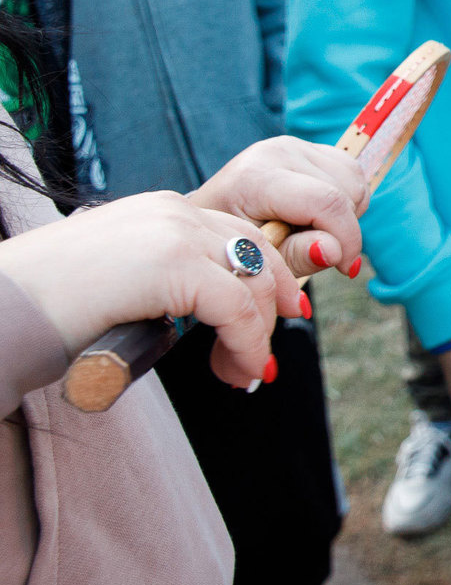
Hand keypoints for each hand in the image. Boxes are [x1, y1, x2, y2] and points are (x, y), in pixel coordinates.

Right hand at [0, 193, 302, 386]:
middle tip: (260, 359)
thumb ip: (165, 282)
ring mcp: (172, 233)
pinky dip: (247, 344)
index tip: (271, 322)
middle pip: (256, 253)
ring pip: (253, 282)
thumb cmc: (45, 310)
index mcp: (159, 210)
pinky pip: (236, 308)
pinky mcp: (171, 265)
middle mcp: (171, 211)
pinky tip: (239, 371)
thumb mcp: (122, 282)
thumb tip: (209, 312)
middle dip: (269, 308)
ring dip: (258, 334)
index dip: (263, 281)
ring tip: (244, 374)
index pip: (237, 237)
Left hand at [188, 134, 369, 278]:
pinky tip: (321, 214)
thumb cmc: (234, 243)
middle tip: (315, 249)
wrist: (214, 217)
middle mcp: (277, 152)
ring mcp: (295, 145)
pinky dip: (348, 200)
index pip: (324, 201)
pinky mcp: (310, 147)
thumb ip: (297, 256)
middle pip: (344, 193)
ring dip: (347, 214)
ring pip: (355, 182)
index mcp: (256, 177)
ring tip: (314, 230)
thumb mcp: (260, 260)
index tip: (346, 269)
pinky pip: (352, 173)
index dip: (346, 238)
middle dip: (343, 230)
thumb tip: (335, 252)